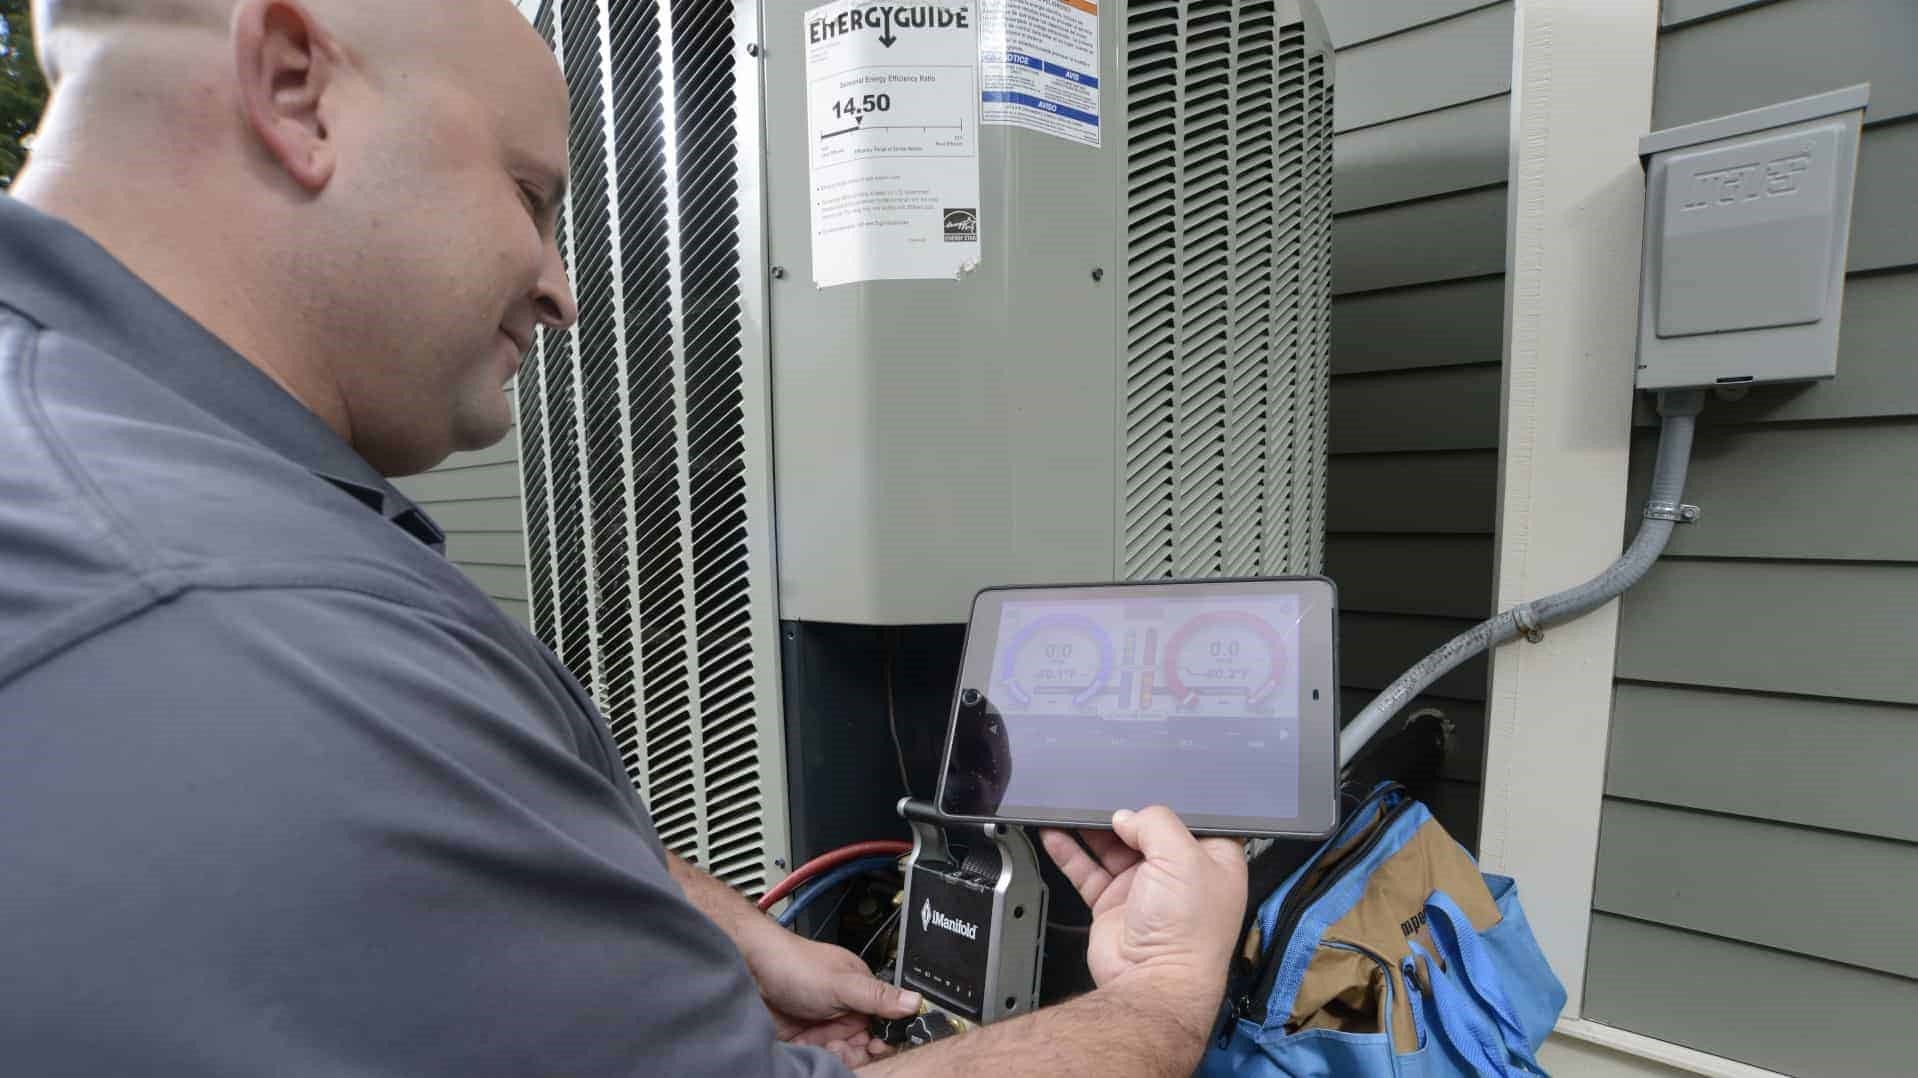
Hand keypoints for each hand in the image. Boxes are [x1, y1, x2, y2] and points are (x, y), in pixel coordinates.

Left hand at [746, 928, 922, 1068]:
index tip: (876, 1048)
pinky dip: (816, 1059)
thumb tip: (915, 1001)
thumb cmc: (793, 963)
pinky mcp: (802, 1039)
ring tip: (824, 1047)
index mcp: (861, 993)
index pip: (883, 1025)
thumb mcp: (843, 983)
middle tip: (843, 1048)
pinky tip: (807, 1050)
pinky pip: (818, 1058)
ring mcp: (822, 1025)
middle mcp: (844, 1011)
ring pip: (840, 1055)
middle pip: (863, 1045)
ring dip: (835, 1056)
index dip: (882, 1040)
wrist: (748, 968)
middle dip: (856, 1052)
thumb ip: (878, 996)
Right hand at [1041, 807, 1246, 1033]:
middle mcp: (1178, 873)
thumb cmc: (1187, 933)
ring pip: (1112, 847)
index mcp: (1211, 859)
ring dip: (1091, 828)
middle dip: (1123, 813)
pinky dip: (1070, 851)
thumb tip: (1127, 816)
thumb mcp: (1182, 858)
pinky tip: (1055, 833)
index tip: (1144, 785)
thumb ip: (1155, 823)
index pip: (1190, 817)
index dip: (1168, 801)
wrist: (1151, 983)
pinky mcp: (1113, 903)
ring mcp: (1143, 889)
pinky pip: (1087, 869)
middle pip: (1145, 829)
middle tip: (1100, 795)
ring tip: (1071, 806)